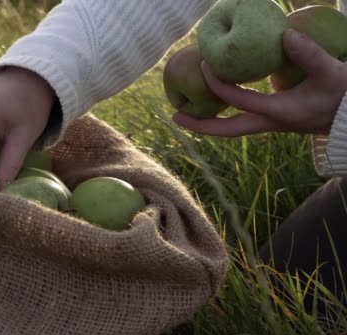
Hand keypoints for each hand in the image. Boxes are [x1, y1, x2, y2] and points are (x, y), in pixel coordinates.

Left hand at [173, 29, 346, 136]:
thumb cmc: (345, 97)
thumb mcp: (331, 72)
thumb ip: (309, 55)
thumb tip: (285, 35)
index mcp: (278, 112)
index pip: (238, 100)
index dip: (218, 84)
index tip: (203, 66)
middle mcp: (270, 123)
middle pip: (227, 130)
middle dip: (200, 126)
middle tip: (174, 118)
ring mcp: (271, 124)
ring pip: (233, 127)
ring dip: (210, 122)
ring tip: (187, 113)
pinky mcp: (275, 120)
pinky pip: (242, 119)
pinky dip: (226, 113)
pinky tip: (217, 102)